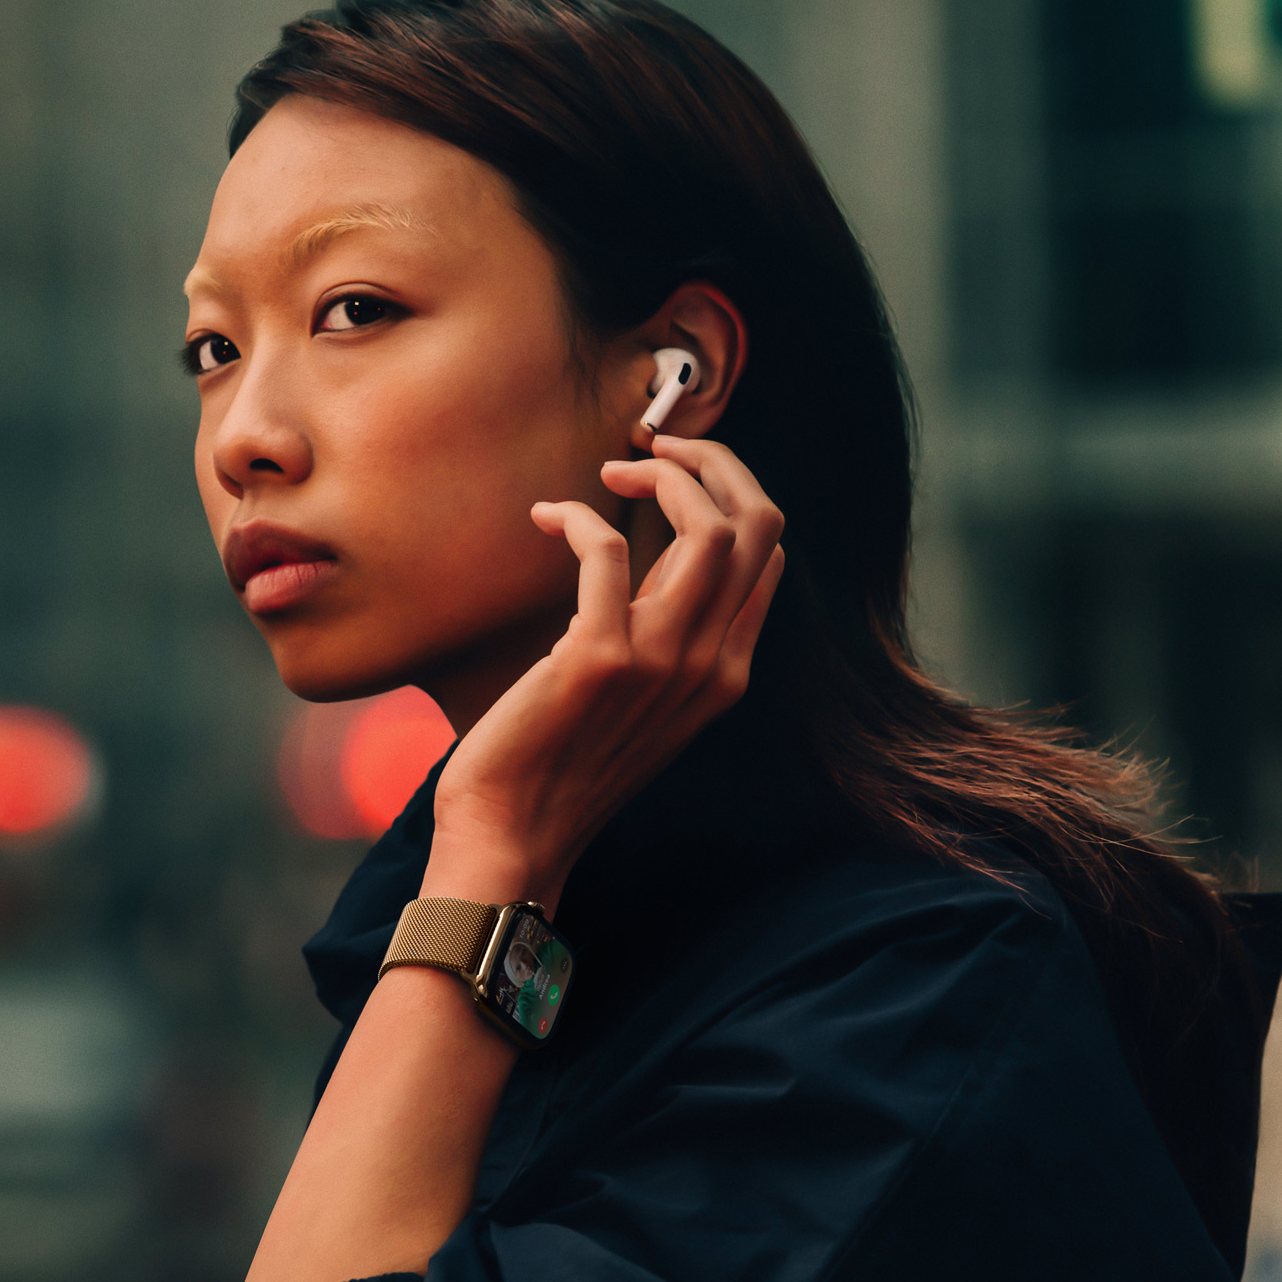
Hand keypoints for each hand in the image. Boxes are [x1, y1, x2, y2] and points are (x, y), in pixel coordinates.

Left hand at [425, 431, 786, 911]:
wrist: (513, 836)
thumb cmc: (561, 762)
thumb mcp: (640, 700)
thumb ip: (667, 636)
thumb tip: (665, 560)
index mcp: (726, 672)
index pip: (768, 551)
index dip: (728, 490)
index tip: (676, 471)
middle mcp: (709, 665)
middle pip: (757, 524)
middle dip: (713, 460)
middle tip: (657, 445)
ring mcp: (661, 662)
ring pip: (707, 527)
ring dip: (662, 474)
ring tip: (614, 471)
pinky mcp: (599, 658)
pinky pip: (610, 550)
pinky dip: (578, 517)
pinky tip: (548, 518)